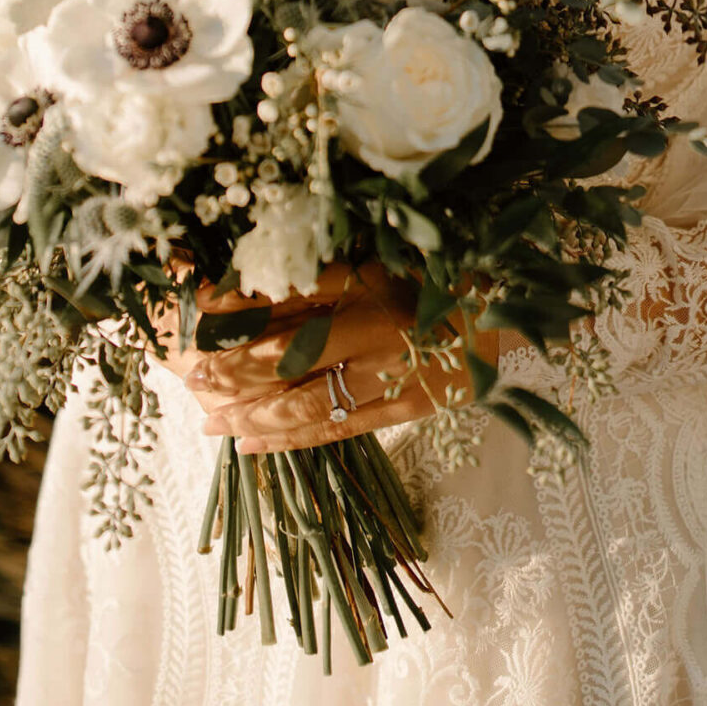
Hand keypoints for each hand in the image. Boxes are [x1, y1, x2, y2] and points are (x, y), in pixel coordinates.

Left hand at [155, 261, 500, 453]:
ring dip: (257, 420)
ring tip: (213, 425)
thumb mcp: (373, 261)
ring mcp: (394, 386)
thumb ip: (317, 275)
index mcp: (368, 309)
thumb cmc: (435, 266)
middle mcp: (377, 352)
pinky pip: (343, 430)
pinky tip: (256, 444)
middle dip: (238, 386)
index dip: (238, 348)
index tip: (198, 349)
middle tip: (196, 389)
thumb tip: (248, 283)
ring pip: (312, 412)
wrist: (510, 300)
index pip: (286, 336)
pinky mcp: (410, 410)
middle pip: (292, 378)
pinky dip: (296, 440)